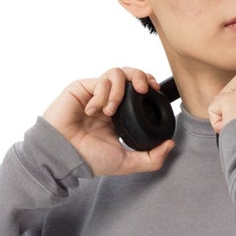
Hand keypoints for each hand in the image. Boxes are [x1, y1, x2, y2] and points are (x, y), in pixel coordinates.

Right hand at [45, 68, 178, 176]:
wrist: (64, 155)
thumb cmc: (89, 159)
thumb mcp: (126, 163)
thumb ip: (151, 158)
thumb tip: (171, 144)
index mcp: (119, 114)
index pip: (137, 90)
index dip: (148, 84)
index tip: (155, 91)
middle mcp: (108, 100)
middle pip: (130, 74)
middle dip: (140, 76)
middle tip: (143, 90)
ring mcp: (95, 92)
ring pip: (116, 73)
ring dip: (119, 91)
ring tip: (110, 111)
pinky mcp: (82, 87)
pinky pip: (101, 81)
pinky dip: (102, 95)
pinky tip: (93, 111)